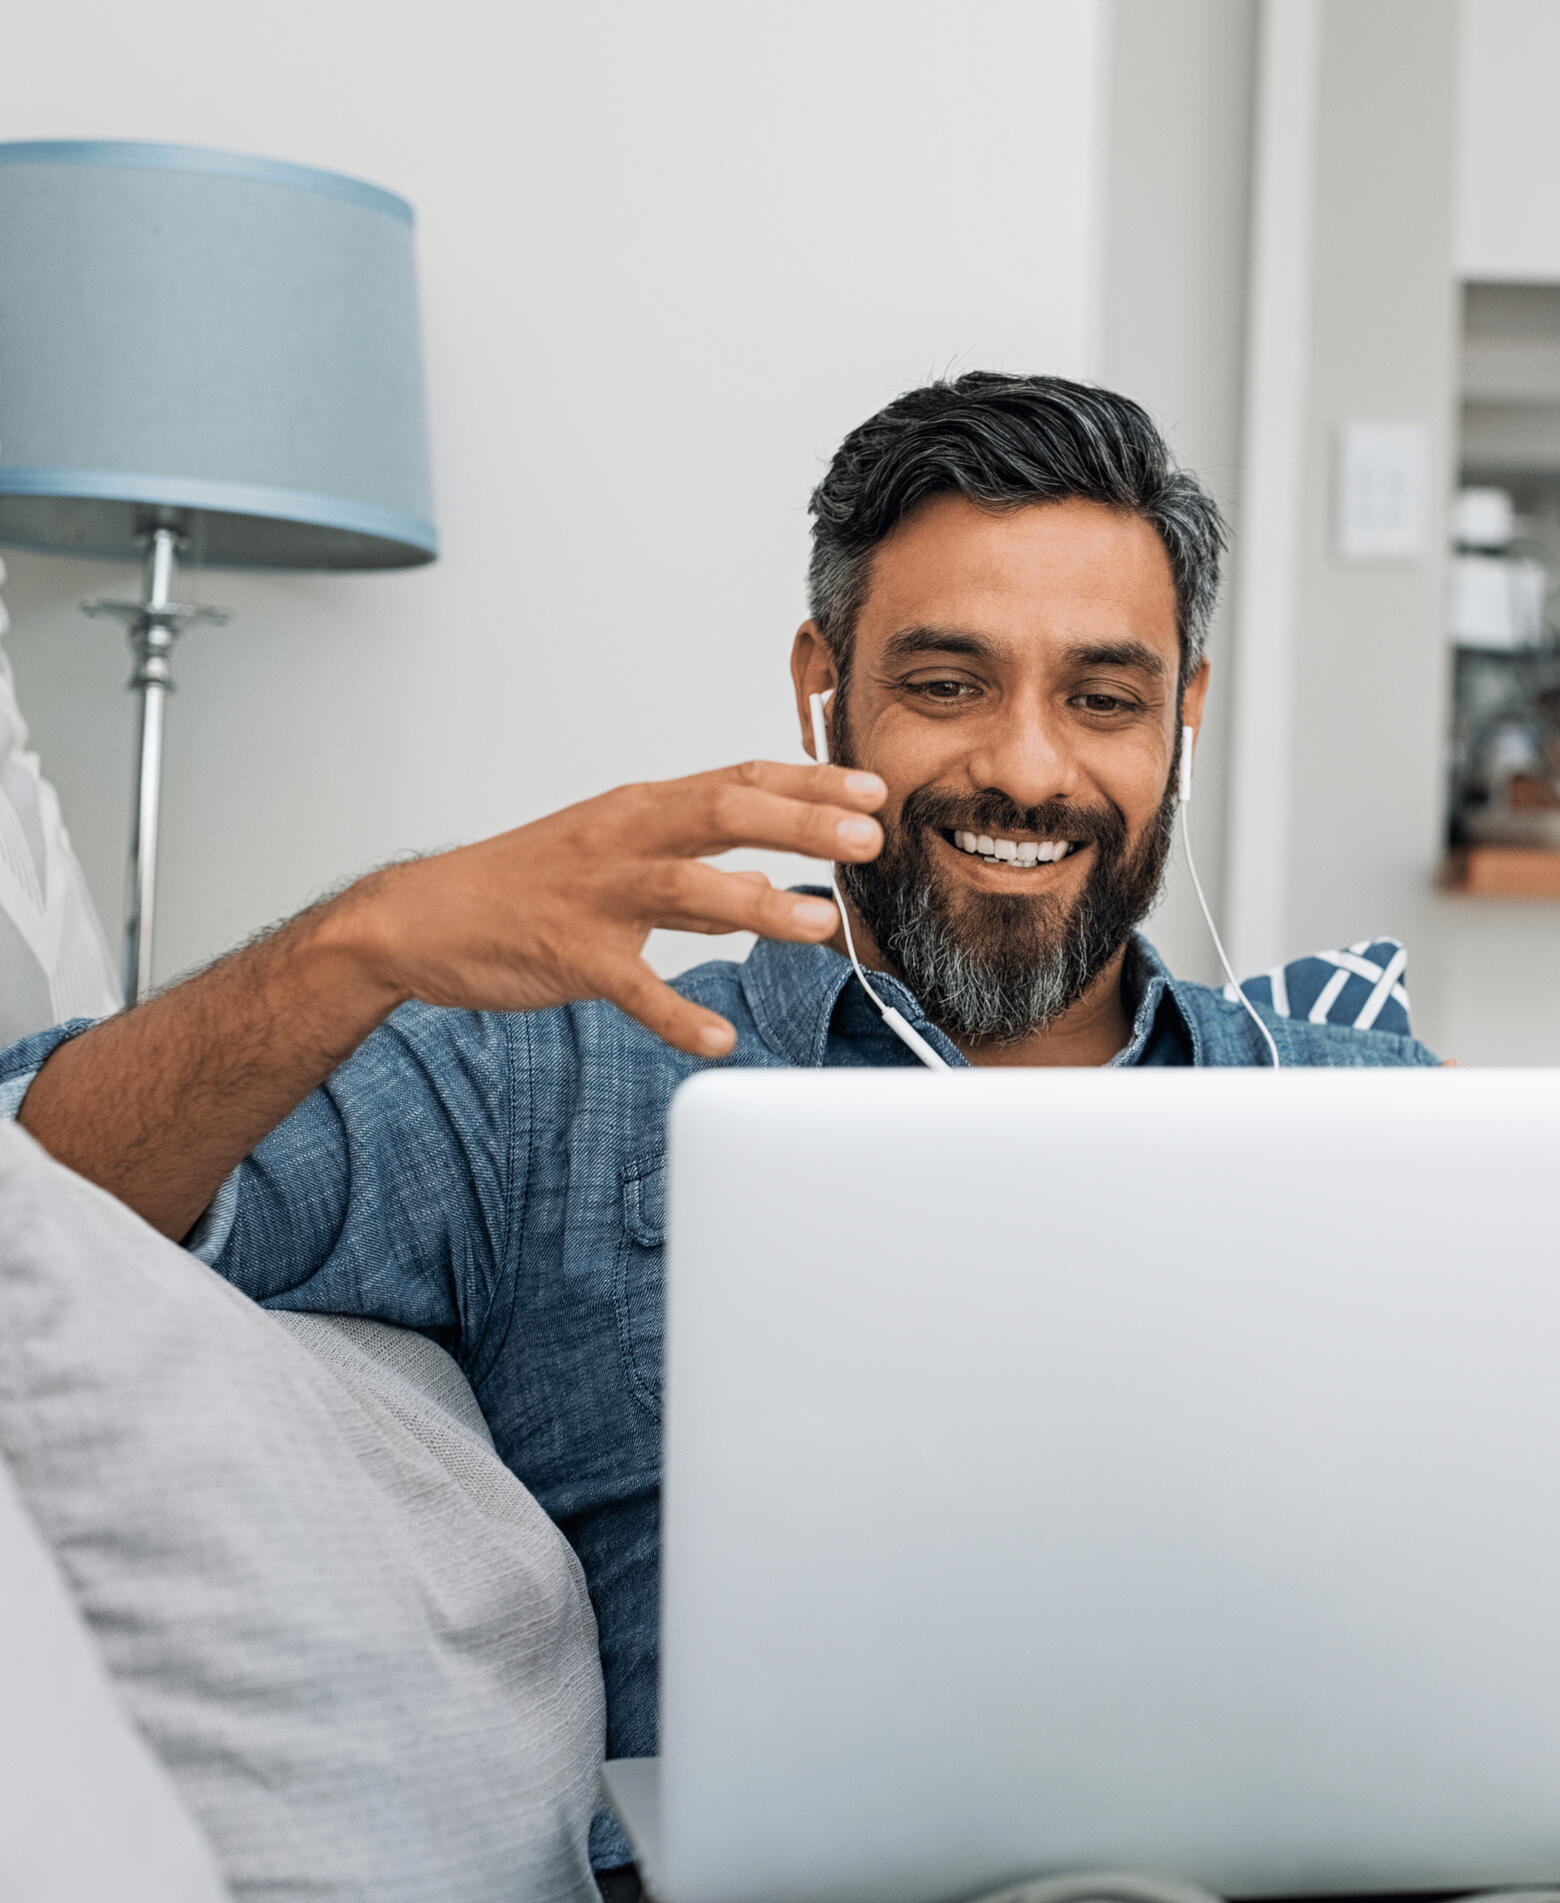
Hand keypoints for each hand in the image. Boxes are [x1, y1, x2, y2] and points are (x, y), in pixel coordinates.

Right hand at [339, 760, 886, 1056]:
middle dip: (802, 824)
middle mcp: (624, 837)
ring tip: (819, 926)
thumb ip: (698, 877)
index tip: (873, 790)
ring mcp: (595, 893)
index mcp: (641, 809)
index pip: (739, 780)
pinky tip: (718, 1037)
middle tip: (869, 840)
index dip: (810, 784)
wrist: (423, 917)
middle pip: (723, 814)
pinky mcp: (569, 952)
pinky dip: (677, 1014)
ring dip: (757, 907)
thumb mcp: (617, 861)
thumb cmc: (527, 886)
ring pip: (685, 888)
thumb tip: (771, 890)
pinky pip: (632, 986)